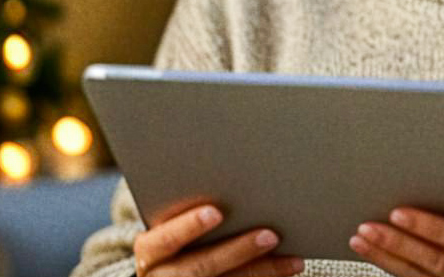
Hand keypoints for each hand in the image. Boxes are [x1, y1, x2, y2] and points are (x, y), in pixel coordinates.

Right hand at [133, 204, 304, 276]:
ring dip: (262, 271)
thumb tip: (237, 176)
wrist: (168, 273)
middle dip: (237, 251)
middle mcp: (161, 276)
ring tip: (293, 259)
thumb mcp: (173, 221)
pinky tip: (288, 269)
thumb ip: (196, 207)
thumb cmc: (178, 234)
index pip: (164, 240)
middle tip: (271, 235)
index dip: (188, 226)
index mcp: (150, 250)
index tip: (216, 211)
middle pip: (199, 268)